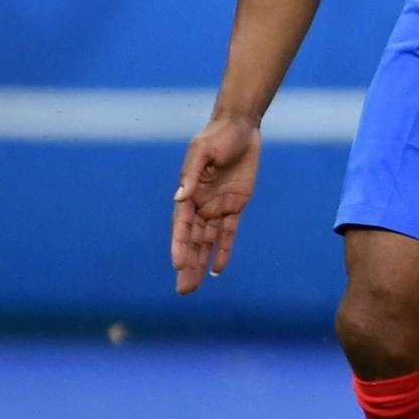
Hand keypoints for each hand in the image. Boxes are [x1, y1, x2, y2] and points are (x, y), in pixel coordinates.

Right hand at [171, 115, 261, 293]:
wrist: (240, 128)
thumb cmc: (217, 137)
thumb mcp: (203, 151)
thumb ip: (193, 174)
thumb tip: (181, 198)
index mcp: (188, 193)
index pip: (182, 226)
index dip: (180, 246)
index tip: (178, 264)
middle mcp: (199, 204)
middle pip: (193, 241)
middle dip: (187, 265)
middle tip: (183, 290)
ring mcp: (217, 206)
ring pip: (208, 242)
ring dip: (201, 263)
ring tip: (193, 286)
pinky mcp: (235, 205)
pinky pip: (228, 232)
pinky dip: (223, 250)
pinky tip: (217, 269)